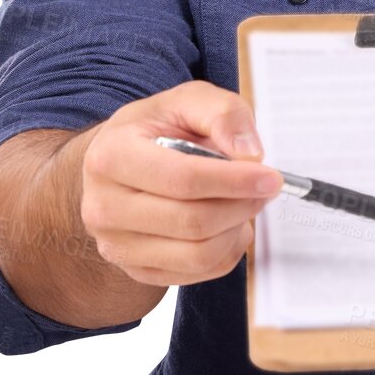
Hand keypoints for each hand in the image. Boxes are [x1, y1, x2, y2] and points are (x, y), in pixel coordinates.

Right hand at [79, 79, 285, 286]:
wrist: (118, 162)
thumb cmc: (156, 129)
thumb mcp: (187, 100)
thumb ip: (223, 114)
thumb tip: (249, 154)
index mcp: (112, 156)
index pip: (182, 179)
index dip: (234, 181)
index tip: (270, 177)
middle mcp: (104, 206)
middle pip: (192, 221)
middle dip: (242, 205)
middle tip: (265, 187)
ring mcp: (115, 244)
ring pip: (196, 254)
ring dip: (236, 229)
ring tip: (245, 203)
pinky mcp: (135, 270)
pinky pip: (195, 274)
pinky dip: (225, 251)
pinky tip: (227, 224)